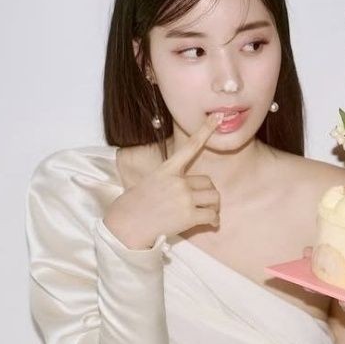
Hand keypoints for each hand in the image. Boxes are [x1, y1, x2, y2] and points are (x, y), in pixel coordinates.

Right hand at [105, 114, 221, 248]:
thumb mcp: (152, 181)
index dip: (205, 131)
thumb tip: (191, 187)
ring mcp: (184, 198)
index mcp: (167, 169)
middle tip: (198, 203)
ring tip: (204, 212)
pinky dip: (213, 221)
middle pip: (208, 182)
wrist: (127, 226)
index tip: (218, 117)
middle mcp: (178, 181)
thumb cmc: (138, 205)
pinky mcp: (189, 216)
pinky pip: (212, 216)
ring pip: (214, 198)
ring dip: (212, 206)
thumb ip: (172, 179)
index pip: (190, 147)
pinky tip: (208, 223)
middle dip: (206, 193)